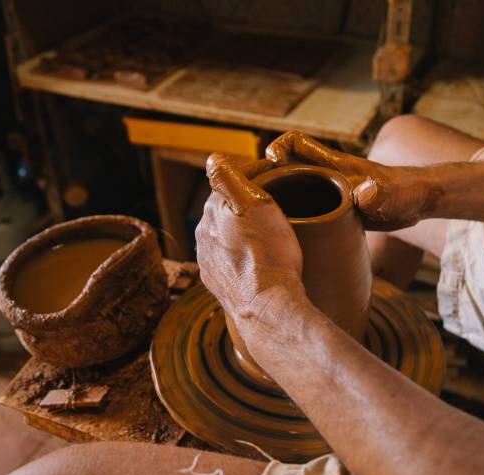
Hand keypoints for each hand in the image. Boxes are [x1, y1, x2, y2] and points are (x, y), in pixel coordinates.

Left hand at [195, 153, 304, 345]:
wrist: (268, 307)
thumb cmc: (268, 254)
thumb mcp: (256, 203)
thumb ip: (230, 176)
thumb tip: (214, 158)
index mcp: (212, 210)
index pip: (233, 180)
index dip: (258, 174)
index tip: (279, 175)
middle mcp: (203, 234)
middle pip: (230, 208)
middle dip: (250, 203)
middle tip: (281, 202)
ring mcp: (209, 261)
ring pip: (229, 235)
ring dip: (245, 231)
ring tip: (272, 233)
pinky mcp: (218, 283)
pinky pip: (232, 261)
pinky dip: (244, 256)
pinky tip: (260, 260)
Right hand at [266, 130, 439, 229]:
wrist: (418, 204)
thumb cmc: (409, 195)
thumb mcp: (396, 197)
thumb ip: (381, 194)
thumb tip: (363, 192)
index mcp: (334, 166)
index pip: (297, 143)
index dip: (279, 148)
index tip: (269, 162)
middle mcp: (324, 176)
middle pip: (283, 169)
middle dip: (262, 177)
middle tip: (247, 197)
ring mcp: (325, 194)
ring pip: (288, 190)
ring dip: (270, 200)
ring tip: (252, 221)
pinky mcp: (329, 211)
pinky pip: (300, 210)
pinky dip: (286, 219)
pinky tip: (278, 241)